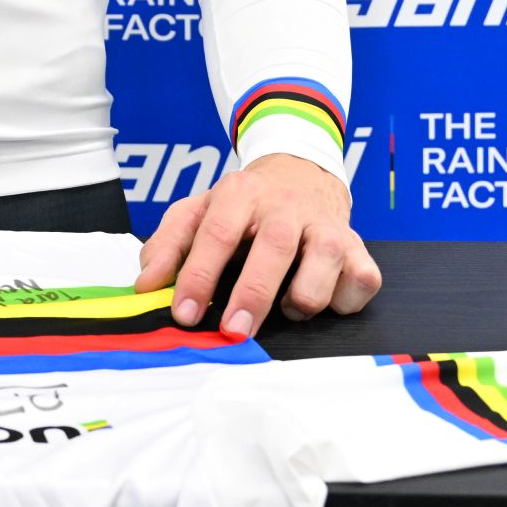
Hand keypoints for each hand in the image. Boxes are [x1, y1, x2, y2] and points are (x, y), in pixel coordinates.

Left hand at [133, 152, 380, 338]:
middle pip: (274, 249)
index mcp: (240, 194)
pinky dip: (342, 301)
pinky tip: (324, 295)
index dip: (199, 276)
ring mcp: (328, 226)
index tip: (184, 314)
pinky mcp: (359, 247)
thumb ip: (167, 245)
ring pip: (324, 266)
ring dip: (303, 298)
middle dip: (253, 295)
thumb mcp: (198, 212)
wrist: (301, 173)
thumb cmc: (244, 206)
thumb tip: (147, 286)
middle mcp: (287, 206)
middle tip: (234, 333)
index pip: (217, 233)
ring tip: (287, 305)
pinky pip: (359, 282)